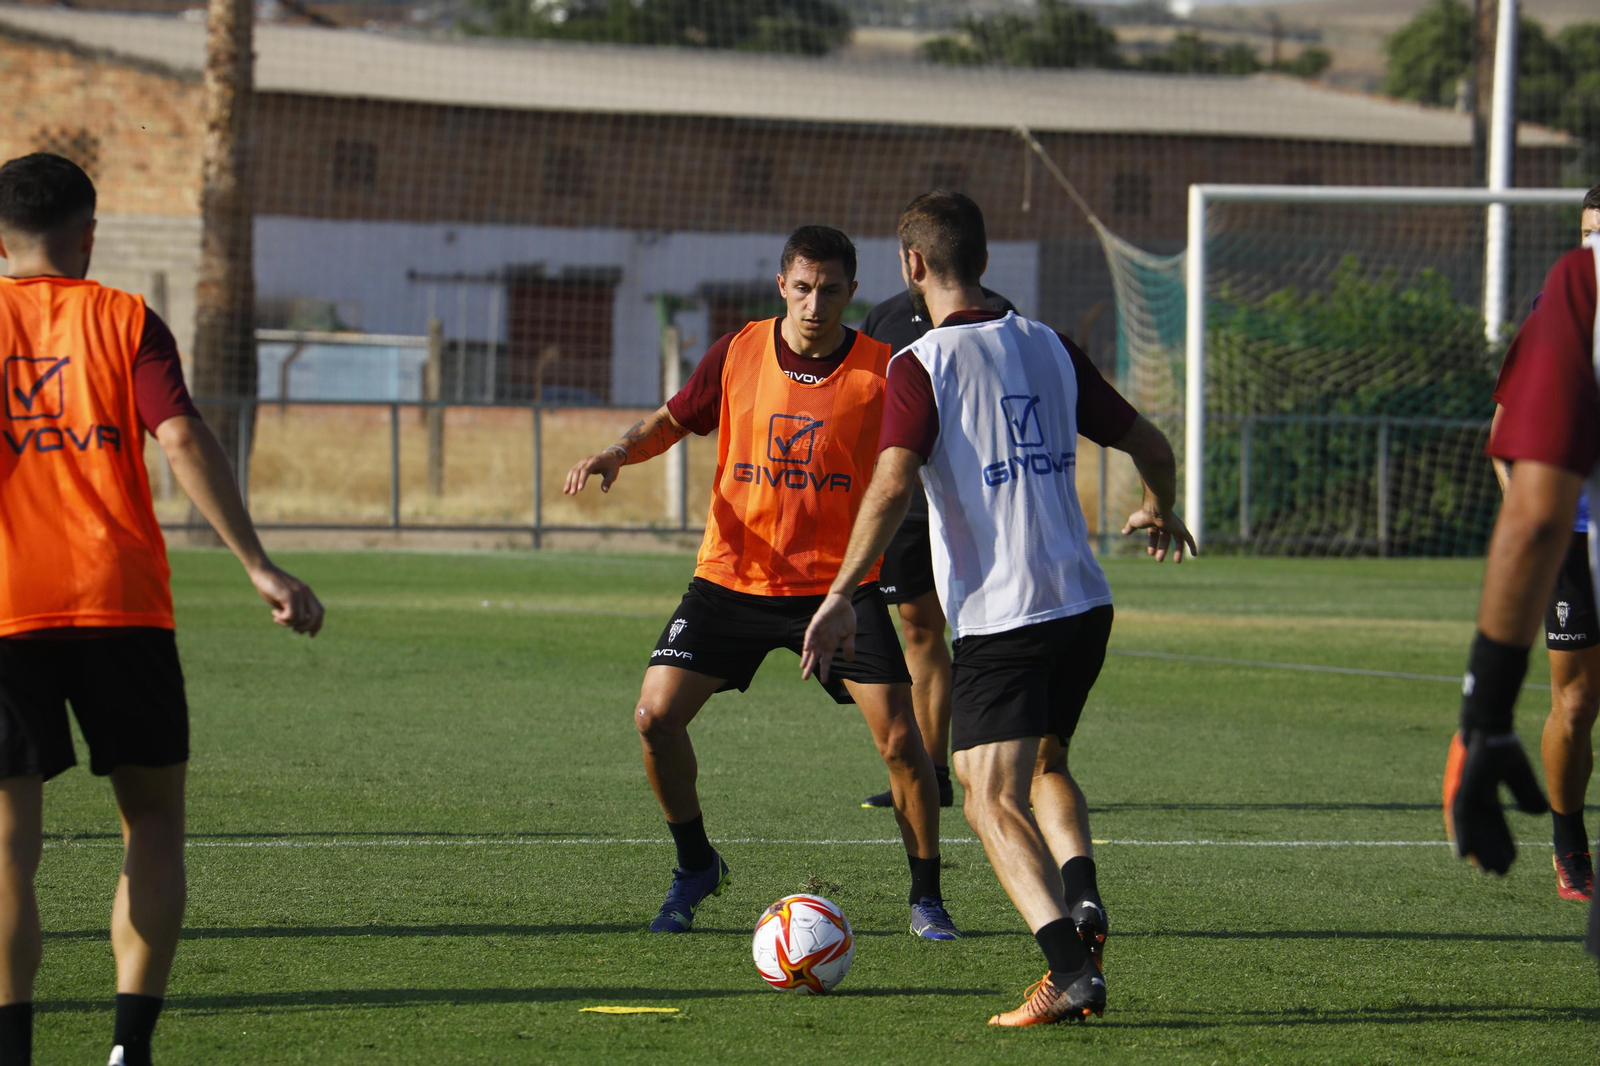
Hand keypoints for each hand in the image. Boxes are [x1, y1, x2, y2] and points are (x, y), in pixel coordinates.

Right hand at [248, 563, 323, 635]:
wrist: (261, 571)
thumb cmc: (270, 585)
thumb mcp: (283, 600)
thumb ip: (292, 610)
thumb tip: (297, 626)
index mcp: (307, 593)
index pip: (320, 611)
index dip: (317, 625)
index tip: (311, 635)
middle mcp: (306, 592)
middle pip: (317, 615)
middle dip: (308, 627)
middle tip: (296, 631)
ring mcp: (299, 593)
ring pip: (301, 618)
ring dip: (287, 623)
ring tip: (276, 617)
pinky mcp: (290, 594)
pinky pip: (292, 615)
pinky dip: (283, 619)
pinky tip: (274, 613)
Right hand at [564, 449, 623, 494]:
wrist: (610, 457)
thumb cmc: (612, 467)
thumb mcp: (613, 474)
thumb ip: (608, 482)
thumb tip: (605, 490)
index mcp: (595, 461)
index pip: (586, 470)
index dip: (582, 479)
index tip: (580, 489)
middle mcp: (586, 460)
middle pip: (577, 471)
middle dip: (574, 482)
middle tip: (573, 494)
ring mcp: (582, 462)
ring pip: (573, 471)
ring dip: (569, 482)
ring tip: (566, 492)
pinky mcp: (580, 465)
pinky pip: (573, 472)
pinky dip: (569, 479)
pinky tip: (567, 488)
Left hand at [800, 592, 856, 682]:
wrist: (843, 600)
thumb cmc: (846, 617)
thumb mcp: (850, 634)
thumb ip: (849, 647)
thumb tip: (849, 661)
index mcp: (830, 643)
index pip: (826, 659)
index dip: (825, 669)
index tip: (825, 681)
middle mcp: (822, 639)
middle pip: (815, 656)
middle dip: (810, 666)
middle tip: (805, 678)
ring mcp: (818, 631)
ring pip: (810, 646)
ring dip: (806, 656)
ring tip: (803, 667)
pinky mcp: (817, 622)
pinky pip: (811, 633)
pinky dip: (809, 641)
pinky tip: (807, 649)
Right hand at [1122, 501, 1196, 561]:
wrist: (1156, 509)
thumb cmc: (1144, 515)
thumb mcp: (1134, 522)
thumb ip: (1130, 527)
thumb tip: (1123, 532)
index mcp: (1156, 523)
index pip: (1155, 535)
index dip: (1152, 544)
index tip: (1150, 553)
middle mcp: (1166, 525)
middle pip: (1166, 539)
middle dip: (1163, 550)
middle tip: (1159, 560)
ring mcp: (1175, 527)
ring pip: (1178, 541)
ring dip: (1178, 551)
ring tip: (1177, 562)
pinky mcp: (1182, 529)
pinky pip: (1189, 539)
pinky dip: (1193, 546)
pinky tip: (1195, 554)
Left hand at [1444, 730, 1548, 874]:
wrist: (1489, 730)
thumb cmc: (1501, 747)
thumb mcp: (1520, 776)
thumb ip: (1528, 794)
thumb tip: (1539, 814)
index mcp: (1486, 793)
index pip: (1495, 825)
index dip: (1503, 843)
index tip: (1512, 861)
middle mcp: (1474, 797)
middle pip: (1483, 832)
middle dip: (1491, 852)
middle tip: (1498, 874)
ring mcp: (1466, 795)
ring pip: (1471, 831)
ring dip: (1478, 851)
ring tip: (1487, 872)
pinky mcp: (1461, 792)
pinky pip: (1459, 820)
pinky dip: (1461, 837)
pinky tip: (1463, 856)